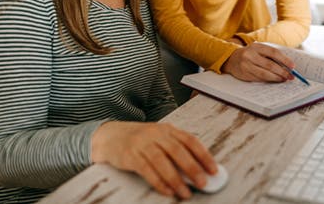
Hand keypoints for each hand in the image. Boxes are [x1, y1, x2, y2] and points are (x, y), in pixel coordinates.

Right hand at [91, 121, 216, 198]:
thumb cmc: (140, 140)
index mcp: (167, 129)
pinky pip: (147, 171)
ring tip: (186, 193)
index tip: (214, 169)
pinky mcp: (130, 156)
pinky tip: (168, 191)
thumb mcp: (159, 138)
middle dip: (193, 168)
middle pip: (178, 151)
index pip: (190, 140)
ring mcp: (142, 144)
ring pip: (163, 162)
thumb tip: (197, 169)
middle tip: (203, 183)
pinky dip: (159, 182)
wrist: (109, 136)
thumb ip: (176, 149)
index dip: (204, 155)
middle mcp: (156, 134)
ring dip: (176, 180)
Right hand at [221, 42, 294, 81]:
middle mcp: (250, 55)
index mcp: (256, 46)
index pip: (273, 53)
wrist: (231, 58)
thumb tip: (287, 65)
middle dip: (282, 72)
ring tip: (284, 79)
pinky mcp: (244, 74)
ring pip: (264, 74)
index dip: (284, 60)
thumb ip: (270, 55)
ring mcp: (246, 65)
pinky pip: (259, 79)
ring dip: (276, 78)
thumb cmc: (250, 54)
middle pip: (270, 65)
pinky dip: (268, 80)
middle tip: (290, 76)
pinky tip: (274, 80)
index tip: (292, 66)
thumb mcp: (259, 50)